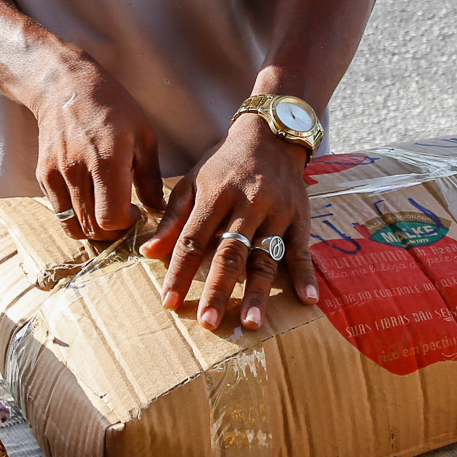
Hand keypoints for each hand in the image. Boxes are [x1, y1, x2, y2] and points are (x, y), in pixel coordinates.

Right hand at [33, 64, 164, 241]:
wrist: (64, 86)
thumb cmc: (111, 107)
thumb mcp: (143, 136)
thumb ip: (150, 178)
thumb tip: (159, 210)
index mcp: (106, 161)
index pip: (111, 218)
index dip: (126, 224)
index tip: (136, 213)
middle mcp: (77, 171)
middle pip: (92, 228)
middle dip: (113, 232)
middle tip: (125, 218)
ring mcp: (56, 175)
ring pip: (73, 226)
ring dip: (94, 229)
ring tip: (107, 213)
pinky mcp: (44, 176)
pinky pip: (60, 212)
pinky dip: (76, 217)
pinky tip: (91, 200)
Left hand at [142, 114, 315, 332]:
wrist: (271, 134)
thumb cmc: (225, 163)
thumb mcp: (193, 181)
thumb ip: (173, 218)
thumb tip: (148, 254)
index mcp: (215, 194)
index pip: (193, 239)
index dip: (180, 271)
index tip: (169, 302)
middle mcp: (247, 203)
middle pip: (231, 251)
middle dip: (219, 289)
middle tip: (209, 322)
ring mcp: (277, 211)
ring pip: (266, 256)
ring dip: (258, 291)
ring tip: (251, 322)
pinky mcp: (300, 217)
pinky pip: (303, 250)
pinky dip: (306, 276)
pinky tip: (307, 300)